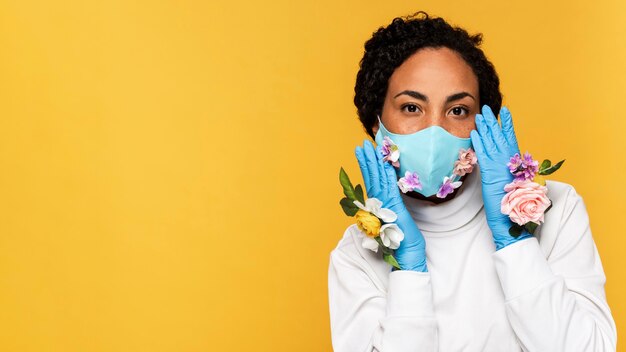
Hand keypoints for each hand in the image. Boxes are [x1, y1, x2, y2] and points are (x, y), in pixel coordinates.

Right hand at [355, 140, 427, 271]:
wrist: (407, 254)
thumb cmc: (403, 239)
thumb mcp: (397, 217)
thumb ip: (391, 205)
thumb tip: (389, 193)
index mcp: (379, 204)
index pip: (372, 180)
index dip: (367, 166)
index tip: (363, 152)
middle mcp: (379, 203)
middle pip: (371, 177)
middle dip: (367, 160)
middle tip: (361, 145)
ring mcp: (385, 205)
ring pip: (377, 180)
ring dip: (373, 163)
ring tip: (367, 149)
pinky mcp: (393, 209)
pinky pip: (390, 188)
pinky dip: (387, 175)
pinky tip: (386, 164)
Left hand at [470, 105, 532, 250]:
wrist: (510, 221)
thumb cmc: (511, 206)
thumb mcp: (511, 184)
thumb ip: (508, 170)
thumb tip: (503, 162)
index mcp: (516, 163)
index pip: (512, 138)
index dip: (507, 124)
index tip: (505, 111)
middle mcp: (510, 162)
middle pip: (500, 137)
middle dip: (493, 121)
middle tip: (487, 108)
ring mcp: (500, 167)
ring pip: (492, 143)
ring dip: (485, 127)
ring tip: (480, 114)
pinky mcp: (490, 174)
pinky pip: (483, 154)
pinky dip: (479, 142)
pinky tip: (474, 132)